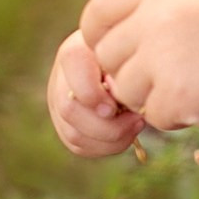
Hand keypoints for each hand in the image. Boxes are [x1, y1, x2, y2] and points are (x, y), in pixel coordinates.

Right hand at [46, 27, 145, 157]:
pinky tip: (127, 136)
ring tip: (137, 126)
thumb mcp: (136, 54)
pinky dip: (105, 147)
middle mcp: (61, 76)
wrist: (133, 64)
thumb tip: (116, 93)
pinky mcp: (65, 124)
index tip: (117, 106)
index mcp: (76, 51)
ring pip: (74, 134)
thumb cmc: (139, 56)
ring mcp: (59, 102)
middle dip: (108, 125)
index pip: (71, 71)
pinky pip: (79, 146)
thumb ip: (127, 69)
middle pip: (69, 110)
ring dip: (110, 139)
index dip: (91, 94)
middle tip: (139, 121)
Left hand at [80, 0, 198, 129]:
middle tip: (176, 71)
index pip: (98, 10)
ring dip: (153, 97)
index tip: (114, 50)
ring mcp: (164, 57)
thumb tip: (90, 46)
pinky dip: (175, 116)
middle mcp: (157, 20)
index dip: (98, 34)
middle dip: (133, 74)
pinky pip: (152, 116)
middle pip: (109, 60)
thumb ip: (146, 16)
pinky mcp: (174, 93)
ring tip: (195, 82)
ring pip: (126, 92)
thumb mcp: (191, 9)